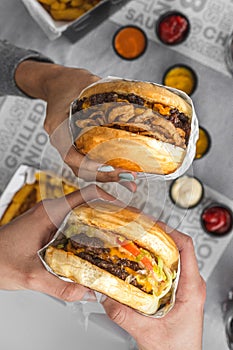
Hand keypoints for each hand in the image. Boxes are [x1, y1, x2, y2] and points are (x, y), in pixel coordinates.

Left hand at [0, 185, 116, 300]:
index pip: (85, 195)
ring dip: (98, 221)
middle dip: (108, 212)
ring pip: (81, 212)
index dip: (108, 198)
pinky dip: (86, 229)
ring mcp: (49, 217)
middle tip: (125, 225)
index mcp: (49, 213)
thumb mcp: (30, 276)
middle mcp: (51, 211)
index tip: (124, 207)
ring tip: (115, 234)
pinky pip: (73, 221)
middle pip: (87, 202)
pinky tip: (93, 244)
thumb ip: (58, 286)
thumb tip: (85, 291)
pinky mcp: (47, 225)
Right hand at [15, 61, 136, 191]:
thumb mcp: (86, 83)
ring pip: (84, 170)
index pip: (70, 155)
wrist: (56, 82)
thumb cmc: (68, 81)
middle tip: (129, 176)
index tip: (111, 168)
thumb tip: (134, 102)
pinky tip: (121, 170)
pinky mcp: (76, 147)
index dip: (90, 165)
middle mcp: (61, 141)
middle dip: (105, 175)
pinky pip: (88, 164)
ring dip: (106, 176)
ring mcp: (67, 146)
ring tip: (129, 177)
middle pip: (80, 168)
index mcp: (57, 127)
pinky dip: (104, 169)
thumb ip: (105, 93)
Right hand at [102, 224, 205, 349]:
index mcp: (192, 288)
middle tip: (139, 230)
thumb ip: (124, 316)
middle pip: (178, 247)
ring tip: (138, 241)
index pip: (186, 247)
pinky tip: (139, 262)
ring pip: (172, 256)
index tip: (153, 226)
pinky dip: (153, 260)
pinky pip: (167, 267)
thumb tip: (107, 297)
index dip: (169, 232)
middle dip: (157, 236)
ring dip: (154, 247)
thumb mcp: (148, 334)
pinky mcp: (178, 290)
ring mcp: (185, 286)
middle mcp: (191, 283)